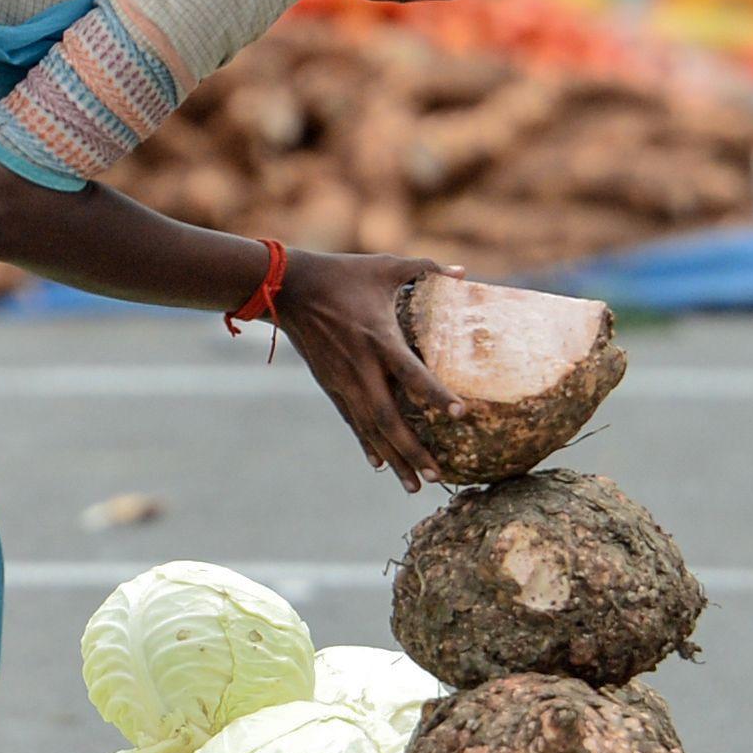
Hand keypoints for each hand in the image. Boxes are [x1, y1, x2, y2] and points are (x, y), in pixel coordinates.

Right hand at [272, 249, 462, 491]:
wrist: (289, 289)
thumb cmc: (344, 274)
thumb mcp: (385, 266)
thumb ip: (426, 268)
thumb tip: (463, 272)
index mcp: (379, 338)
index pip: (412, 373)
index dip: (436, 394)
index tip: (461, 414)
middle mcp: (361, 367)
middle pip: (389, 419)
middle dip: (413, 451)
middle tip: (438, 476)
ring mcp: (343, 381)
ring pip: (370, 429)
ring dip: (394, 458)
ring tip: (415, 486)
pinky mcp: (331, 386)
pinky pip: (353, 422)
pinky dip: (368, 445)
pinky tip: (381, 465)